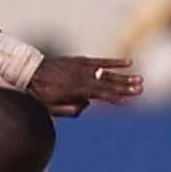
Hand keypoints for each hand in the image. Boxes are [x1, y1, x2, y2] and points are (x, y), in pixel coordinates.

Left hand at [27, 56, 143, 116]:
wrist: (29, 72)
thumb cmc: (39, 94)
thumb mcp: (50, 108)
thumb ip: (69, 110)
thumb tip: (87, 105)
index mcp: (74, 90)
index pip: (99, 95)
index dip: (113, 97)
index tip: (126, 101)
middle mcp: (80, 77)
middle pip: (107, 83)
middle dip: (125, 87)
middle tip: (141, 89)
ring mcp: (81, 67)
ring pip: (107, 73)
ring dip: (124, 76)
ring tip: (140, 79)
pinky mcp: (80, 61)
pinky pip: (100, 61)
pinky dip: (114, 62)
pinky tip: (128, 63)